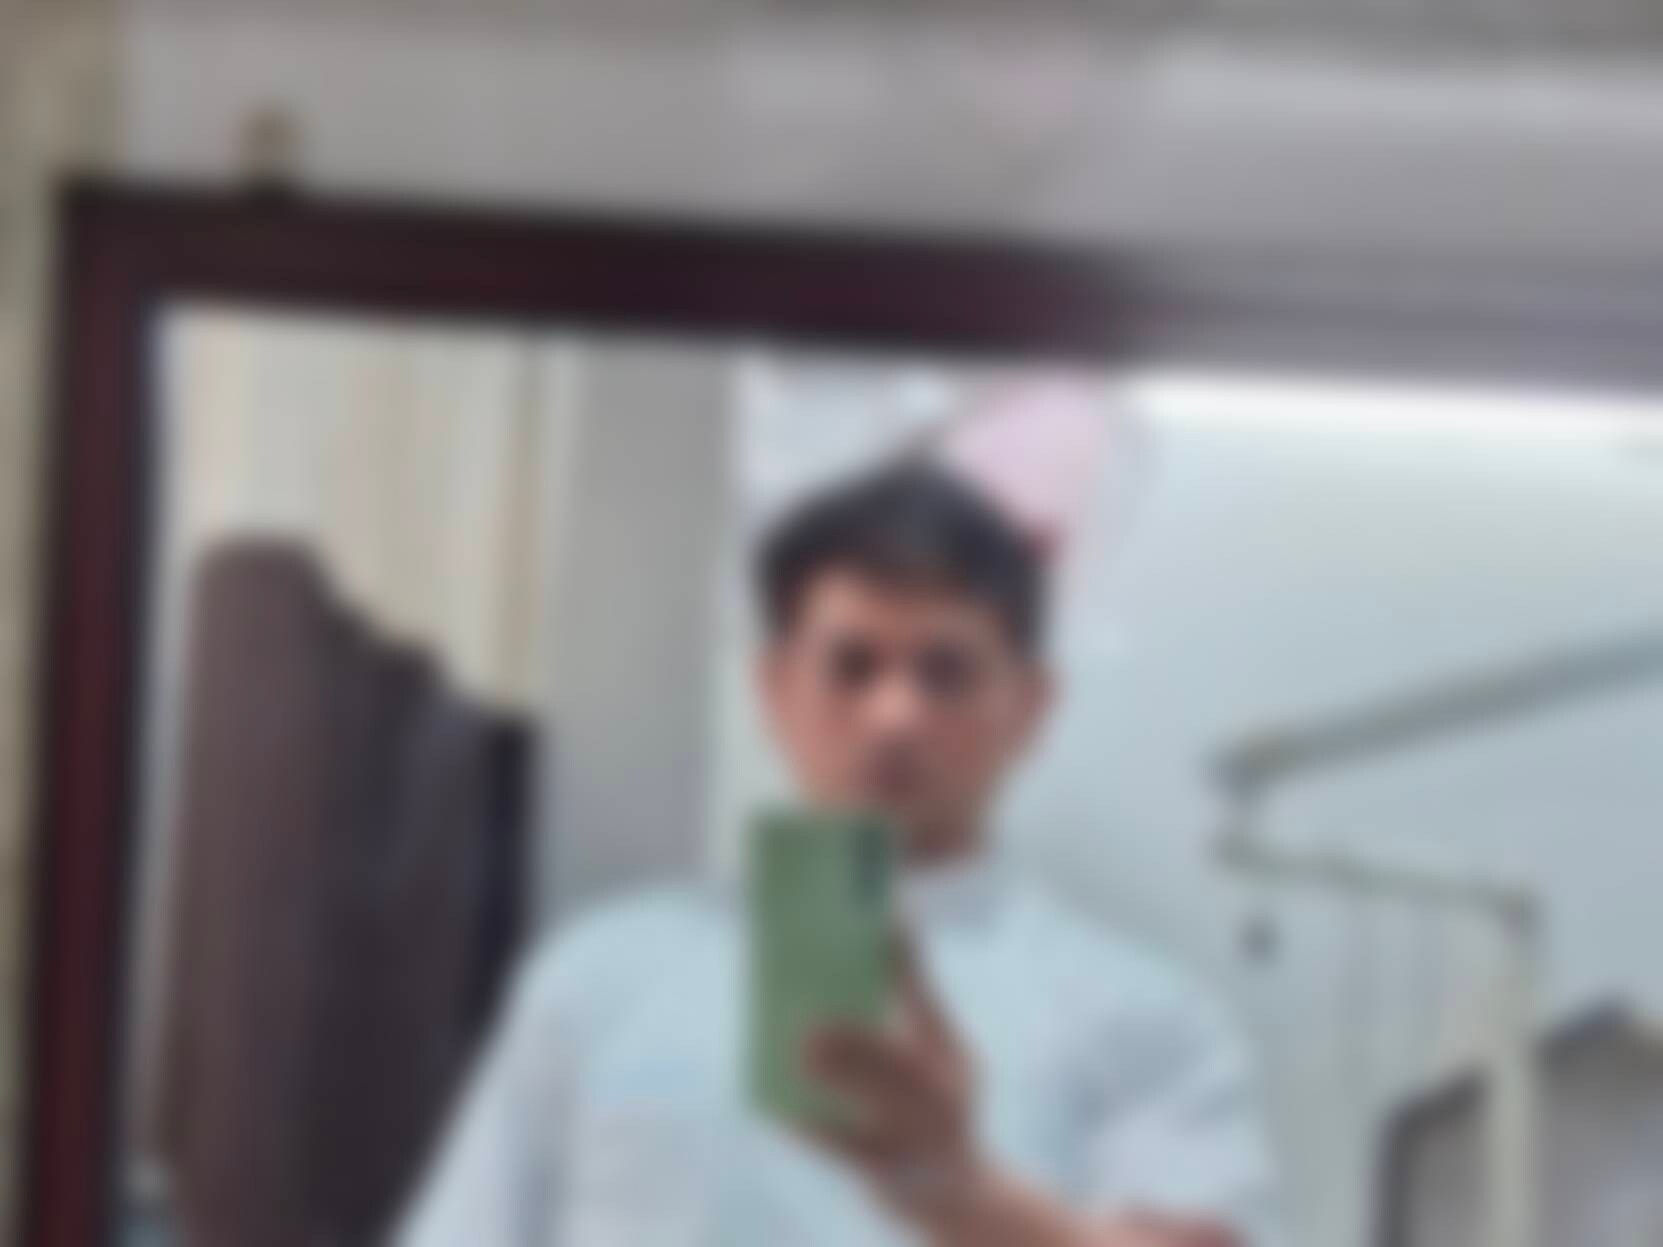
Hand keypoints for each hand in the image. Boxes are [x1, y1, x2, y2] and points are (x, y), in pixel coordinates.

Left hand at [799, 933, 1241, 1246]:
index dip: (904, 967)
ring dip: (840, 1081)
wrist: (953, 1194)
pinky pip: (849, 1155)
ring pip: (879, 1111)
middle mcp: (944, 1103)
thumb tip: (889, 924)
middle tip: (816, 1016)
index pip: (928, 1006)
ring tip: (799, 1051)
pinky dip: (817, 1133)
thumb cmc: (935, 1103)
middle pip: (903, 1068)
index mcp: (953, 1063)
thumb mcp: (939, 1054)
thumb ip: (913, 997)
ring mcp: (921, 1144)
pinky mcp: (891, 1178)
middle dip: (862, 1039)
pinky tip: (781, 1113)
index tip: (875, 927)